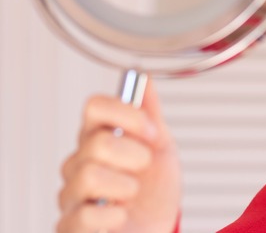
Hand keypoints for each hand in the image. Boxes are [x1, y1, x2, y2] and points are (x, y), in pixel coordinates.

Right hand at [57, 82, 180, 232]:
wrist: (159, 228)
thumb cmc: (155, 191)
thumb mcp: (162, 148)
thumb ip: (151, 115)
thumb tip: (145, 79)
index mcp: (99, 138)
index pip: (95, 106)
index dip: (128, 115)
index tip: (151, 132)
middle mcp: (80, 163)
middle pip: (97, 142)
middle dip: (135, 157)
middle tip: (142, 169)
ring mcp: (72, 195)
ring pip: (90, 176)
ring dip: (126, 187)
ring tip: (131, 195)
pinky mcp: (71, 226)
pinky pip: (85, 216)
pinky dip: (114, 216)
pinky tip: (121, 216)